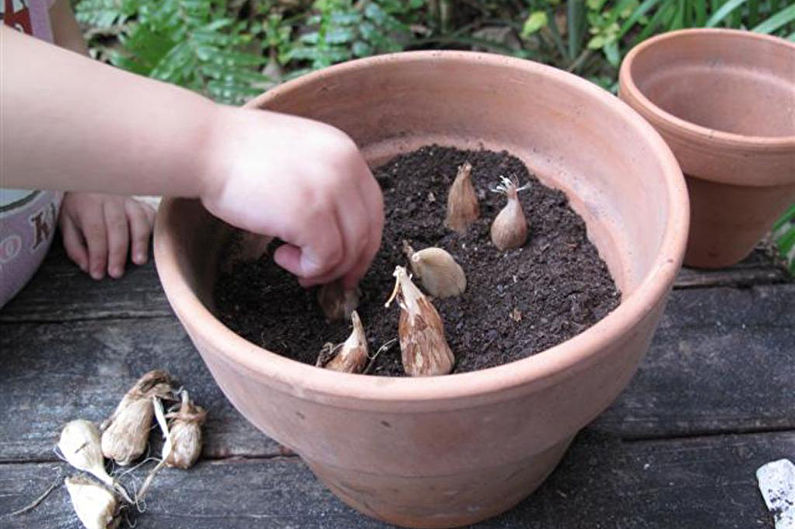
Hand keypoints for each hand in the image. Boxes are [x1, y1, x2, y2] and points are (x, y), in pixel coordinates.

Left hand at [59, 193, 155, 278]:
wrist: (88, 182)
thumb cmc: (78, 208)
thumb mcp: (67, 225)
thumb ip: (75, 247)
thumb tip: (88, 267)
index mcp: (89, 203)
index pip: (95, 231)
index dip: (98, 254)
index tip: (98, 273)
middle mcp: (111, 198)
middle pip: (117, 226)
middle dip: (117, 252)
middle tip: (116, 273)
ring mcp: (130, 200)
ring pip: (138, 220)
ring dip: (140, 242)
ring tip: (138, 261)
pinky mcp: (142, 204)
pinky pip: (151, 216)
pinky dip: (153, 231)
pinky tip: (151, 246)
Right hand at [200, 107, 383, 288]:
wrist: (206, 147)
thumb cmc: (239, 155)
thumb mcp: (299, 157)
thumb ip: (324, 183)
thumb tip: (338, 235)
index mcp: (345, 151)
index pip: (373, 207)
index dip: (364, 241)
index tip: (349, 263)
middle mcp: (346, 168)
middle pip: (367, 232)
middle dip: (348, 264)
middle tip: (323, 279)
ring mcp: (331, 191)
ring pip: (347, 251)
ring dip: (319, 268)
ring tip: (289, 261)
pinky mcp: (311, 216)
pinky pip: (324, 259)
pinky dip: (305, 268)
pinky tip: (278, 255)